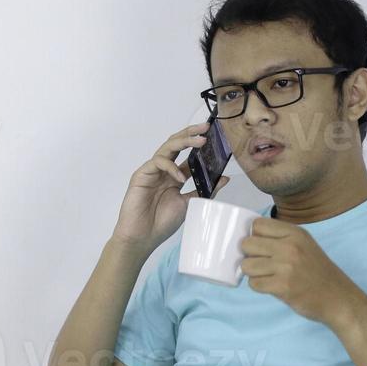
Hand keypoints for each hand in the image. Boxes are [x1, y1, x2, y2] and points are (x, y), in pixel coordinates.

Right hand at [111, 122, 230, 254]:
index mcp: (174, 176)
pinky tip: (180, 177)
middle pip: (176, 144)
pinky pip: (158, 162)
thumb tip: (224, 178)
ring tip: (200, 141)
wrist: (142, 237)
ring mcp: (152, 171)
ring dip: (184, 141)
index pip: (187, 154)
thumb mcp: (189, 204)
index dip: (199, 144)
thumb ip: (204, 190)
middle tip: (206, 128)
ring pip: (167, 148)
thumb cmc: (161, 223)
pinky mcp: (141, 174)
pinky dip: (171, 167)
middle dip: (191, 134)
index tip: (215, 136)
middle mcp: (163, 170)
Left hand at [239, 217, 366, 328]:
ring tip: (268, 276)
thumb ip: (280, 239)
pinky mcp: (283, 286)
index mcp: (295, 233)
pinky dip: (260, 287)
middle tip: (263, 264)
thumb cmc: (318, 273)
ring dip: (253, 273)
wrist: (338, 298)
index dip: (254, 236)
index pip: (257, 225)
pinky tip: (272, 286)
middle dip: (250, 255)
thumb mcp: (304, 245)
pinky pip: (253, 284)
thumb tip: (248, 238)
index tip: (261, 247)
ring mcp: (286, 266)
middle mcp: (290, 246)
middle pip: (247, 244)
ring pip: (247, 265)